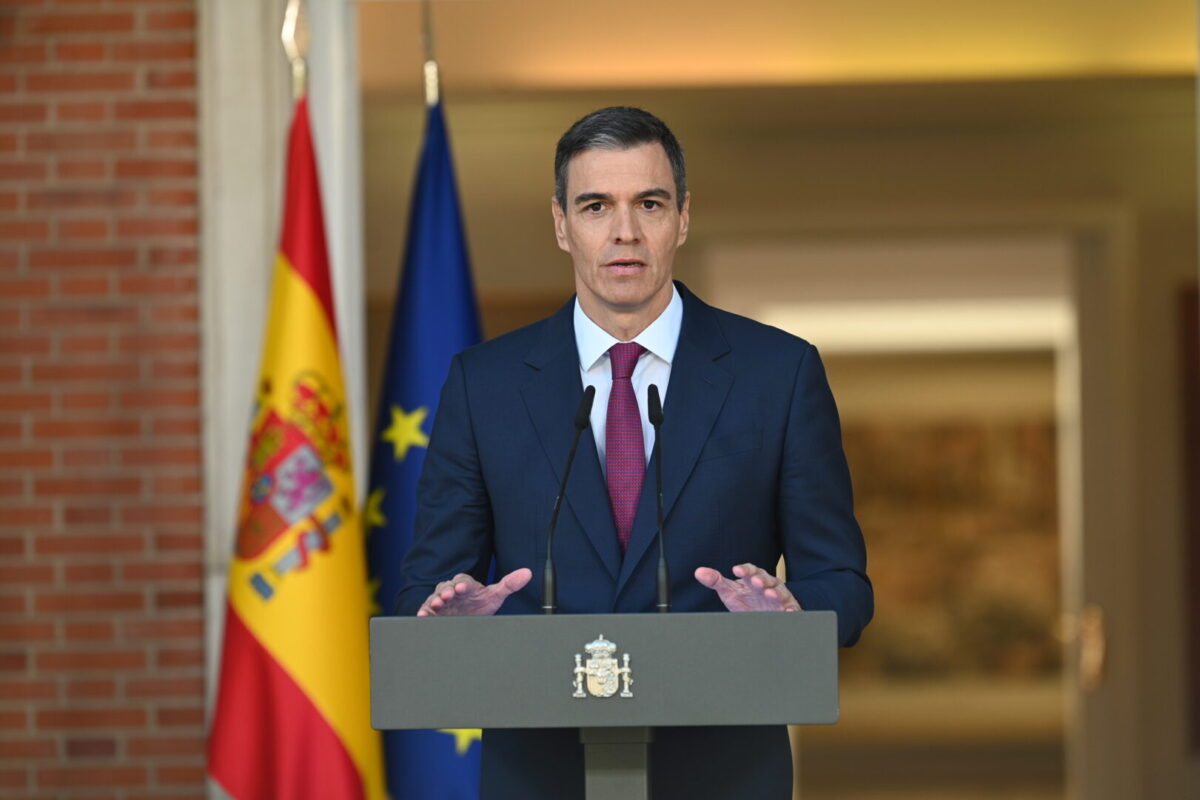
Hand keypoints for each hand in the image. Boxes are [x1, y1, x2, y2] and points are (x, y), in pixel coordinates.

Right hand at [416, 568, 531, 616]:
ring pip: (435, 598)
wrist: (469, 618)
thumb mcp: (496, 595)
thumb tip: (527, 573)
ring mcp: (442, 602)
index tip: (462, 589)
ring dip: (434, 601)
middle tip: (447, 596)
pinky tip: (422, 616)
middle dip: (446, 592)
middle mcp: (452, 590)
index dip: (462, 584)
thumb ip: (510, 584)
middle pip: (446, 587)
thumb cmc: (481, 604)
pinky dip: (424, 612)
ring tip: (435, 605)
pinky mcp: (434, 612)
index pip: (463, 581)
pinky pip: (427, 610)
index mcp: (466, 584)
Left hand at [694, 563, 801, 612]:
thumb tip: (698, 572)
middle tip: (755, 582)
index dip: (745, 570)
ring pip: (780, 592)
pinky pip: (792, 609)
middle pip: (766, 579)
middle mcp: (768, 585)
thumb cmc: (746, 599)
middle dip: (761, 580)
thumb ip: (715, 581)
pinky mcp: (788, 610)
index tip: (736, 570)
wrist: (761, 615)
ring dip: (775, 593)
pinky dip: (791, 611)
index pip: (750, 570)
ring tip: (769, 595)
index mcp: (754, 578)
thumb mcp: (729, 591)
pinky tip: (789, 612)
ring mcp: (780, 597)